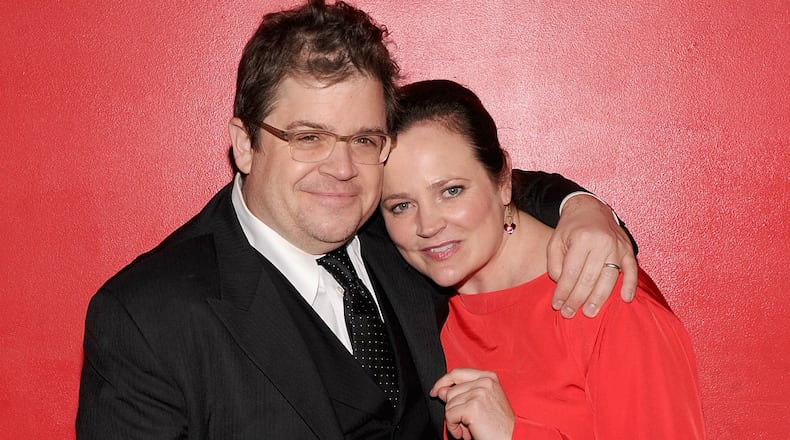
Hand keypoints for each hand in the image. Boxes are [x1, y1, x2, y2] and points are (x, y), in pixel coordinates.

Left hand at [430, 368, 514, 439]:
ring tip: (469, 428)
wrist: (513, 438)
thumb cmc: (500, 425)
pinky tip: (466, 434)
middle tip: (467, 422)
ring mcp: (479, 393)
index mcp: (488, 377)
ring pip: (448, 404)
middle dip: (453, 409)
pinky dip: (454, 428)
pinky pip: (450, 416)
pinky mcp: (473, 408)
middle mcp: (484, 382)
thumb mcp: (482, 403)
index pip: (457, 373)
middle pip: (450, 391)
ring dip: (455, 421)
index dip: (443, 382)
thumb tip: (440, 390)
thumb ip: (463, 393)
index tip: (435, 391)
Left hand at [547, 194, 637, 317]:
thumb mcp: (555, 241)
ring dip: (599, 299)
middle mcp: (602, 243)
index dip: (563, 292)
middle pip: (589, 279)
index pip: (571, 272)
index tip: (557, 305)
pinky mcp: (629, 250)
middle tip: (569, 314)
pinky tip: (625, 299)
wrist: (590, 208)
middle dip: (577, 299)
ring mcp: (618, 247)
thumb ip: (555, 263)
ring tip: (589, 313)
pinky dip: (630, 285)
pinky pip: (632, 270)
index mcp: (582, 239)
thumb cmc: (570, 228)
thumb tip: (562, 285)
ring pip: (609, 279)